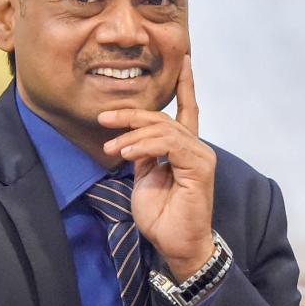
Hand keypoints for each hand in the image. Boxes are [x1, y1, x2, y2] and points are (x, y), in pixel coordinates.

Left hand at [98, 54, 215, 278]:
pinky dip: (144, 146)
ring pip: (164, 129)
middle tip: (104, 119)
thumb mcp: (145, 180)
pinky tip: (127, 153)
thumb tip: (132, 140)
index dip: (185, 85)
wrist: (177, 245)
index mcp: (185, 149)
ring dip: (132, 135)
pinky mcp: (199, 167)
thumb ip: (144, 156)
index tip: (185, 60)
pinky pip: (169, 145)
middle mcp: (197, 148)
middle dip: (131, 115)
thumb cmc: (163, 217)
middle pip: (163, 118)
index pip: (187, 110)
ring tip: (111, 147)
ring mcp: (200, 156)